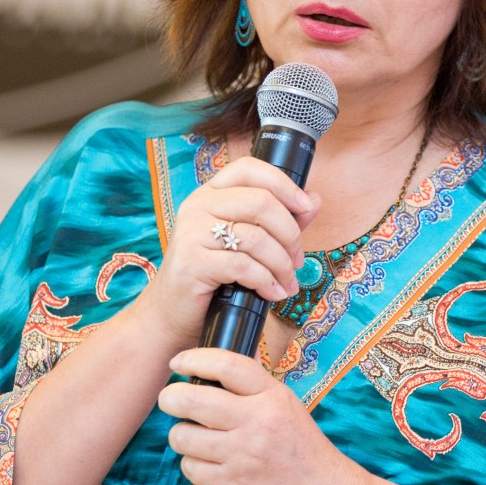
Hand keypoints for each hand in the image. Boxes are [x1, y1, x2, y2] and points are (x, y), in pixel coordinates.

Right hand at [129, 156, 320, 349]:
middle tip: (297, 261)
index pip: (249, 169)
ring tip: (287, 283)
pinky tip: (272, 293)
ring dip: (282, 265)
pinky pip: (243, 266)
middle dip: (290, 234)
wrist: (171, 315)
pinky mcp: (192, 263)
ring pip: (256, 237)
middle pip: (260, 202)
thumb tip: (314, 199)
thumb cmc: (212, 277)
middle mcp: (198, 207)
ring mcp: (191, 234)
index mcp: (210, 194)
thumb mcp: (246, 244)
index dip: (283, 184)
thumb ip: (280, 221)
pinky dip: (266, 282)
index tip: (305, 206)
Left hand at [157, 348, 372, 484]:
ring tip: (194, 438)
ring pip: (183, 436)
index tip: (178, 362)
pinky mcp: (232, 484)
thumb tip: (217, 367)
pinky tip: (208, 464)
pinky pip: (190, 467)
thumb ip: (255, 390)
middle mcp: (257, 422)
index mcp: (273, 397)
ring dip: (181, 436)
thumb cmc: (307, 453)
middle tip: (170, 401)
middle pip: (192, 400)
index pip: (227, 365)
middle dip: (170, 398)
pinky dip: (193, 465)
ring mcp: (242, 455)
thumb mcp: (288, 408)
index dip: (194, 359)